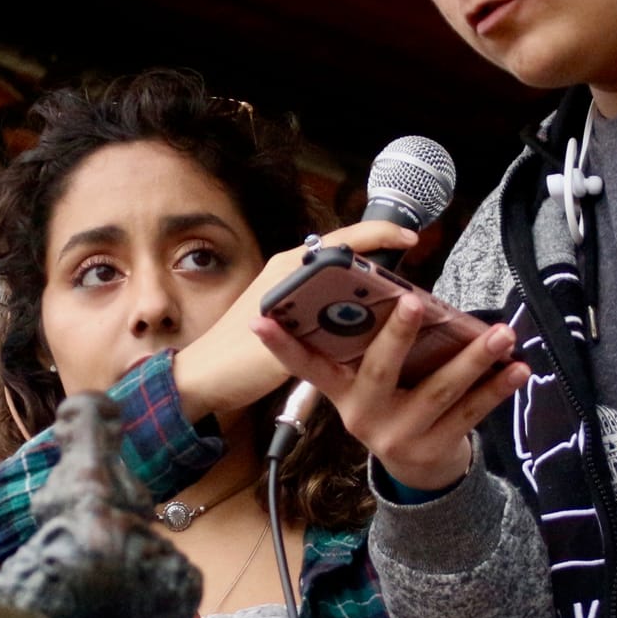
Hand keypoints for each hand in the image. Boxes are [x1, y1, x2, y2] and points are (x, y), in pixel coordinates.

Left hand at [172, 221, 417, 422]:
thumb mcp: (281, 346)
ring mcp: (290, 290)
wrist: (203, 381)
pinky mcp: (291, 311)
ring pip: (341, 279)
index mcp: (289, 269)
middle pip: (346, 256)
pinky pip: (331, 299)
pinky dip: (353, 304)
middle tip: (413, 277)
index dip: (379, 236)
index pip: (343, 240)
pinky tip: (372, 322)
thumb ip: (318, 328)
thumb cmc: (234, 362)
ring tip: (401, 299)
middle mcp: (290, 272)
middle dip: (381, 260)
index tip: (410, 241)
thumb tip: (360, 314)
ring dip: (369, 285)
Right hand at [253, 293, 526, 491]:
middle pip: (381, 370)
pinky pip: (471, 413)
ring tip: (500, 333)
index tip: (261, 319)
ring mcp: (401, 435)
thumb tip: (387, 299)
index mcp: (342, 394)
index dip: (282, 345)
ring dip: (473, 359)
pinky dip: (497, 389)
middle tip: (415, 301)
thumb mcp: (367, 386)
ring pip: (440, 391)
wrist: (417, 473)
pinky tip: (518, 368)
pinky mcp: (437, 447)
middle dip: (398, 335)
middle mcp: (365, 416)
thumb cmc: (391, 406)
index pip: (307, 365)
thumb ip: (365, 351)